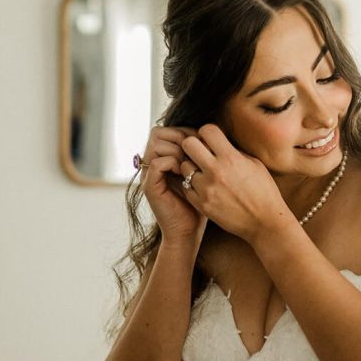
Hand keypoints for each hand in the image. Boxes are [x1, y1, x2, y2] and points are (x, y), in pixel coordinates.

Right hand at [138, 126, 206, 245]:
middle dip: (179, 137)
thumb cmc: (200, 202)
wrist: (189, 231)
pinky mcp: (150, 187)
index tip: (202, 142)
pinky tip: (185, 172)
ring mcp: (149, 175)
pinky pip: (156, 163)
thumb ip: (200, 153)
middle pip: (157, 132)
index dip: (185, 131)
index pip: (167, 130)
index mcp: (163, 157)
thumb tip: (212, 132)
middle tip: (196, 151)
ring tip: (191, 162)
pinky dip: (172, 162)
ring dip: (176, 149)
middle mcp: (152, 163)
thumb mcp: (201, 172)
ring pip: (155, 144)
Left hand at [177, 125, 287, 243]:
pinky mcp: (201, 205)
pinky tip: (204, 187)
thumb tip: (217, 142)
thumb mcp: (254, 164)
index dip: (208, 132)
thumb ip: (233, 151)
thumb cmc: (263, 191)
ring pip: (184, 167)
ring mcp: (206, 189)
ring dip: (192, 166)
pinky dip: (192, 185)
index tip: (211, 139)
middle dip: (193, 145)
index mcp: (231, 158)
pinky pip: (186, 187)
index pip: (207, 130)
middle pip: (188, 144)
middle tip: (200, 152)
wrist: (264, 222)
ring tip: (203, 173)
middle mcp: (216, 171)